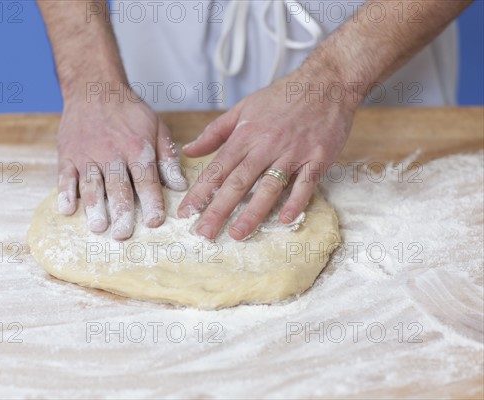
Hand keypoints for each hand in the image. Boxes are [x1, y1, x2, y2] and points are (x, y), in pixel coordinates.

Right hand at [57, 88, 186, 239]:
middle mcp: (111, 152)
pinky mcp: (68, 154)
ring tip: (98, 227)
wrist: (94, 88)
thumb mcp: (156, 128)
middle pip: (118, 186)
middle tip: (123, 234)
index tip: (155, 222)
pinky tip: (67, 210)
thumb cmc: (129, 112)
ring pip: (91, 184)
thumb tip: (180, 186)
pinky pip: (65, 177)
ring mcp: (87, 154)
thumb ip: (167, 159)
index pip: (146, 179)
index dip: (151, 201)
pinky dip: (65, 193)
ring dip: (94, 207)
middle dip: (121, 211)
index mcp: (136, 147)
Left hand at [177, 69, 355, 239]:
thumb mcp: (243, 109)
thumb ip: (215, 132)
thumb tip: (189, 150)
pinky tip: (286, 220)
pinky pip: (305, 183)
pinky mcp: (317, 158)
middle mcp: (266, 145)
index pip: (218, 168)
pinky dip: (296, 201)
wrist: (326, 82)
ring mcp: (293, 153)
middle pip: (238, 182)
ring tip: (238, 234)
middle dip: (219, 209)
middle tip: (204, 233)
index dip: (200, 191)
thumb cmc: (281, 96)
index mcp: (246, 135)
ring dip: (253, 212)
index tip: (186, 212)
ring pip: (269, 186)